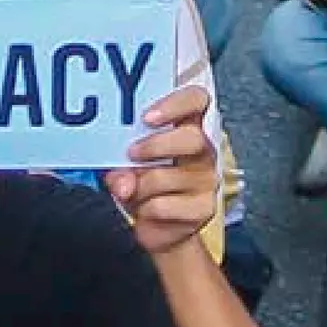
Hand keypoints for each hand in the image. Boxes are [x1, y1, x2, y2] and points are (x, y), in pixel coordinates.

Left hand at [104, 80, 218, 253]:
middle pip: (193, 138)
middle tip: (131, 154)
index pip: (197, 100)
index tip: (147, 117)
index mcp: (187, 125)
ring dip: (141, 185)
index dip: (175, 104)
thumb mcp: (124, 164)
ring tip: (131, 189)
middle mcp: (203, 149)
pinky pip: (167, 206)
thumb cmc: (141, 182)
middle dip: (156, 146)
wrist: (156, 226)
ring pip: (172, 176)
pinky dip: (147, 209)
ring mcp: (208, 179)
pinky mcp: (204, 207)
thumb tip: (123, 181)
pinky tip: (145, 209)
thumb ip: (118, 164)